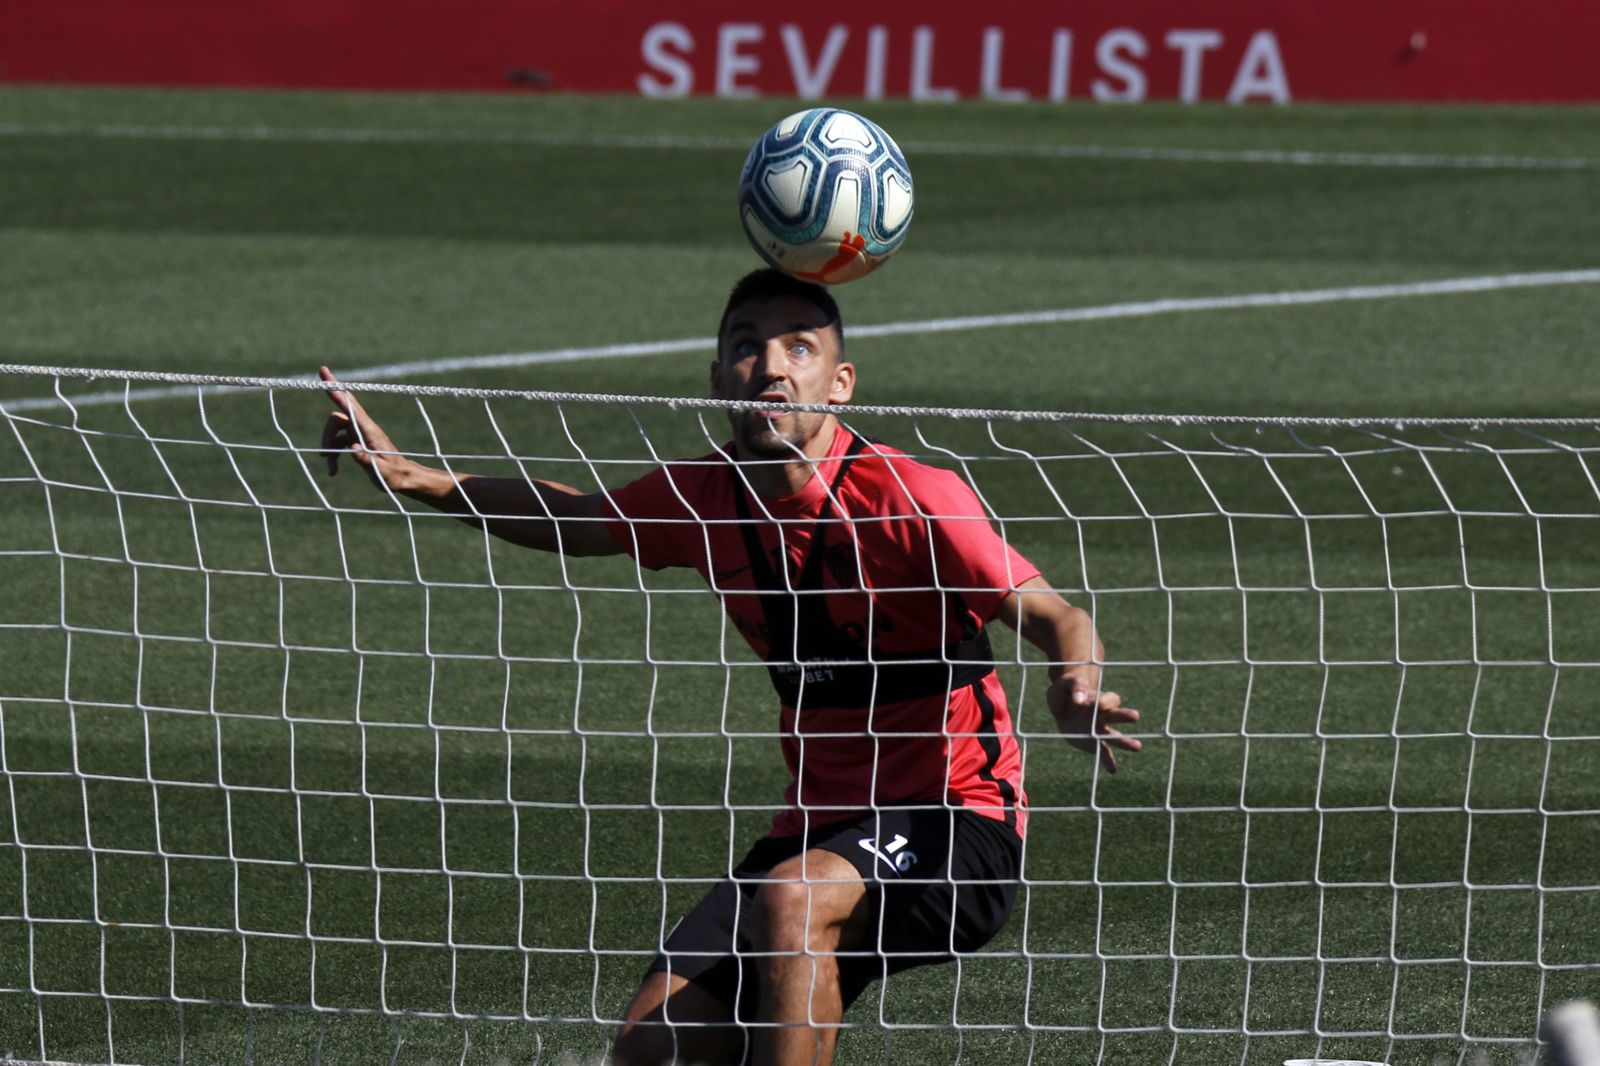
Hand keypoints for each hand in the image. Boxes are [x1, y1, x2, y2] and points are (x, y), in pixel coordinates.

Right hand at [318, 366, 409, 488]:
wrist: (403, 478)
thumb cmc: (394, 475)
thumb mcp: (381, 471)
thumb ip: (366, 459)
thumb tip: (351, 447)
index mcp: (370, 430)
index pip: (350, 405)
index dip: (336, 388)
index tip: (324, 371)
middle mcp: (363, 427)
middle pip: (336, 419)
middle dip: (327, 436)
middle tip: (325, 456)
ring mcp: (359, 432)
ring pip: (335, 431)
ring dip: (329, 448)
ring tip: (332, 468)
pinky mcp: (357, 440)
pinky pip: (338, 442)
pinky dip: (333, 455)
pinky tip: (334, 471)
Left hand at [1049, 671, 1141, 772]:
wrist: (1061, 706)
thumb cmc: (1066, 690)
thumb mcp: (1066, 684)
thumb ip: (1075, 687)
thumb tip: (1079, 700)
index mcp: (1100, 698)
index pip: (1109, 699)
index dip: (1104, 701)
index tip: (1099, 703)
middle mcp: (1105, 715)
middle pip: (1117, 715)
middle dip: (1124, 716)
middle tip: (1135, 716)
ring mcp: (1100, 730)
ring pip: (1114, 736)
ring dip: (1125, 741)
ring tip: (1137, 747)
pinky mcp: (1094, 743)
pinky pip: (1103, 752)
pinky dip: (1108, 761)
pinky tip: (1113, 770)